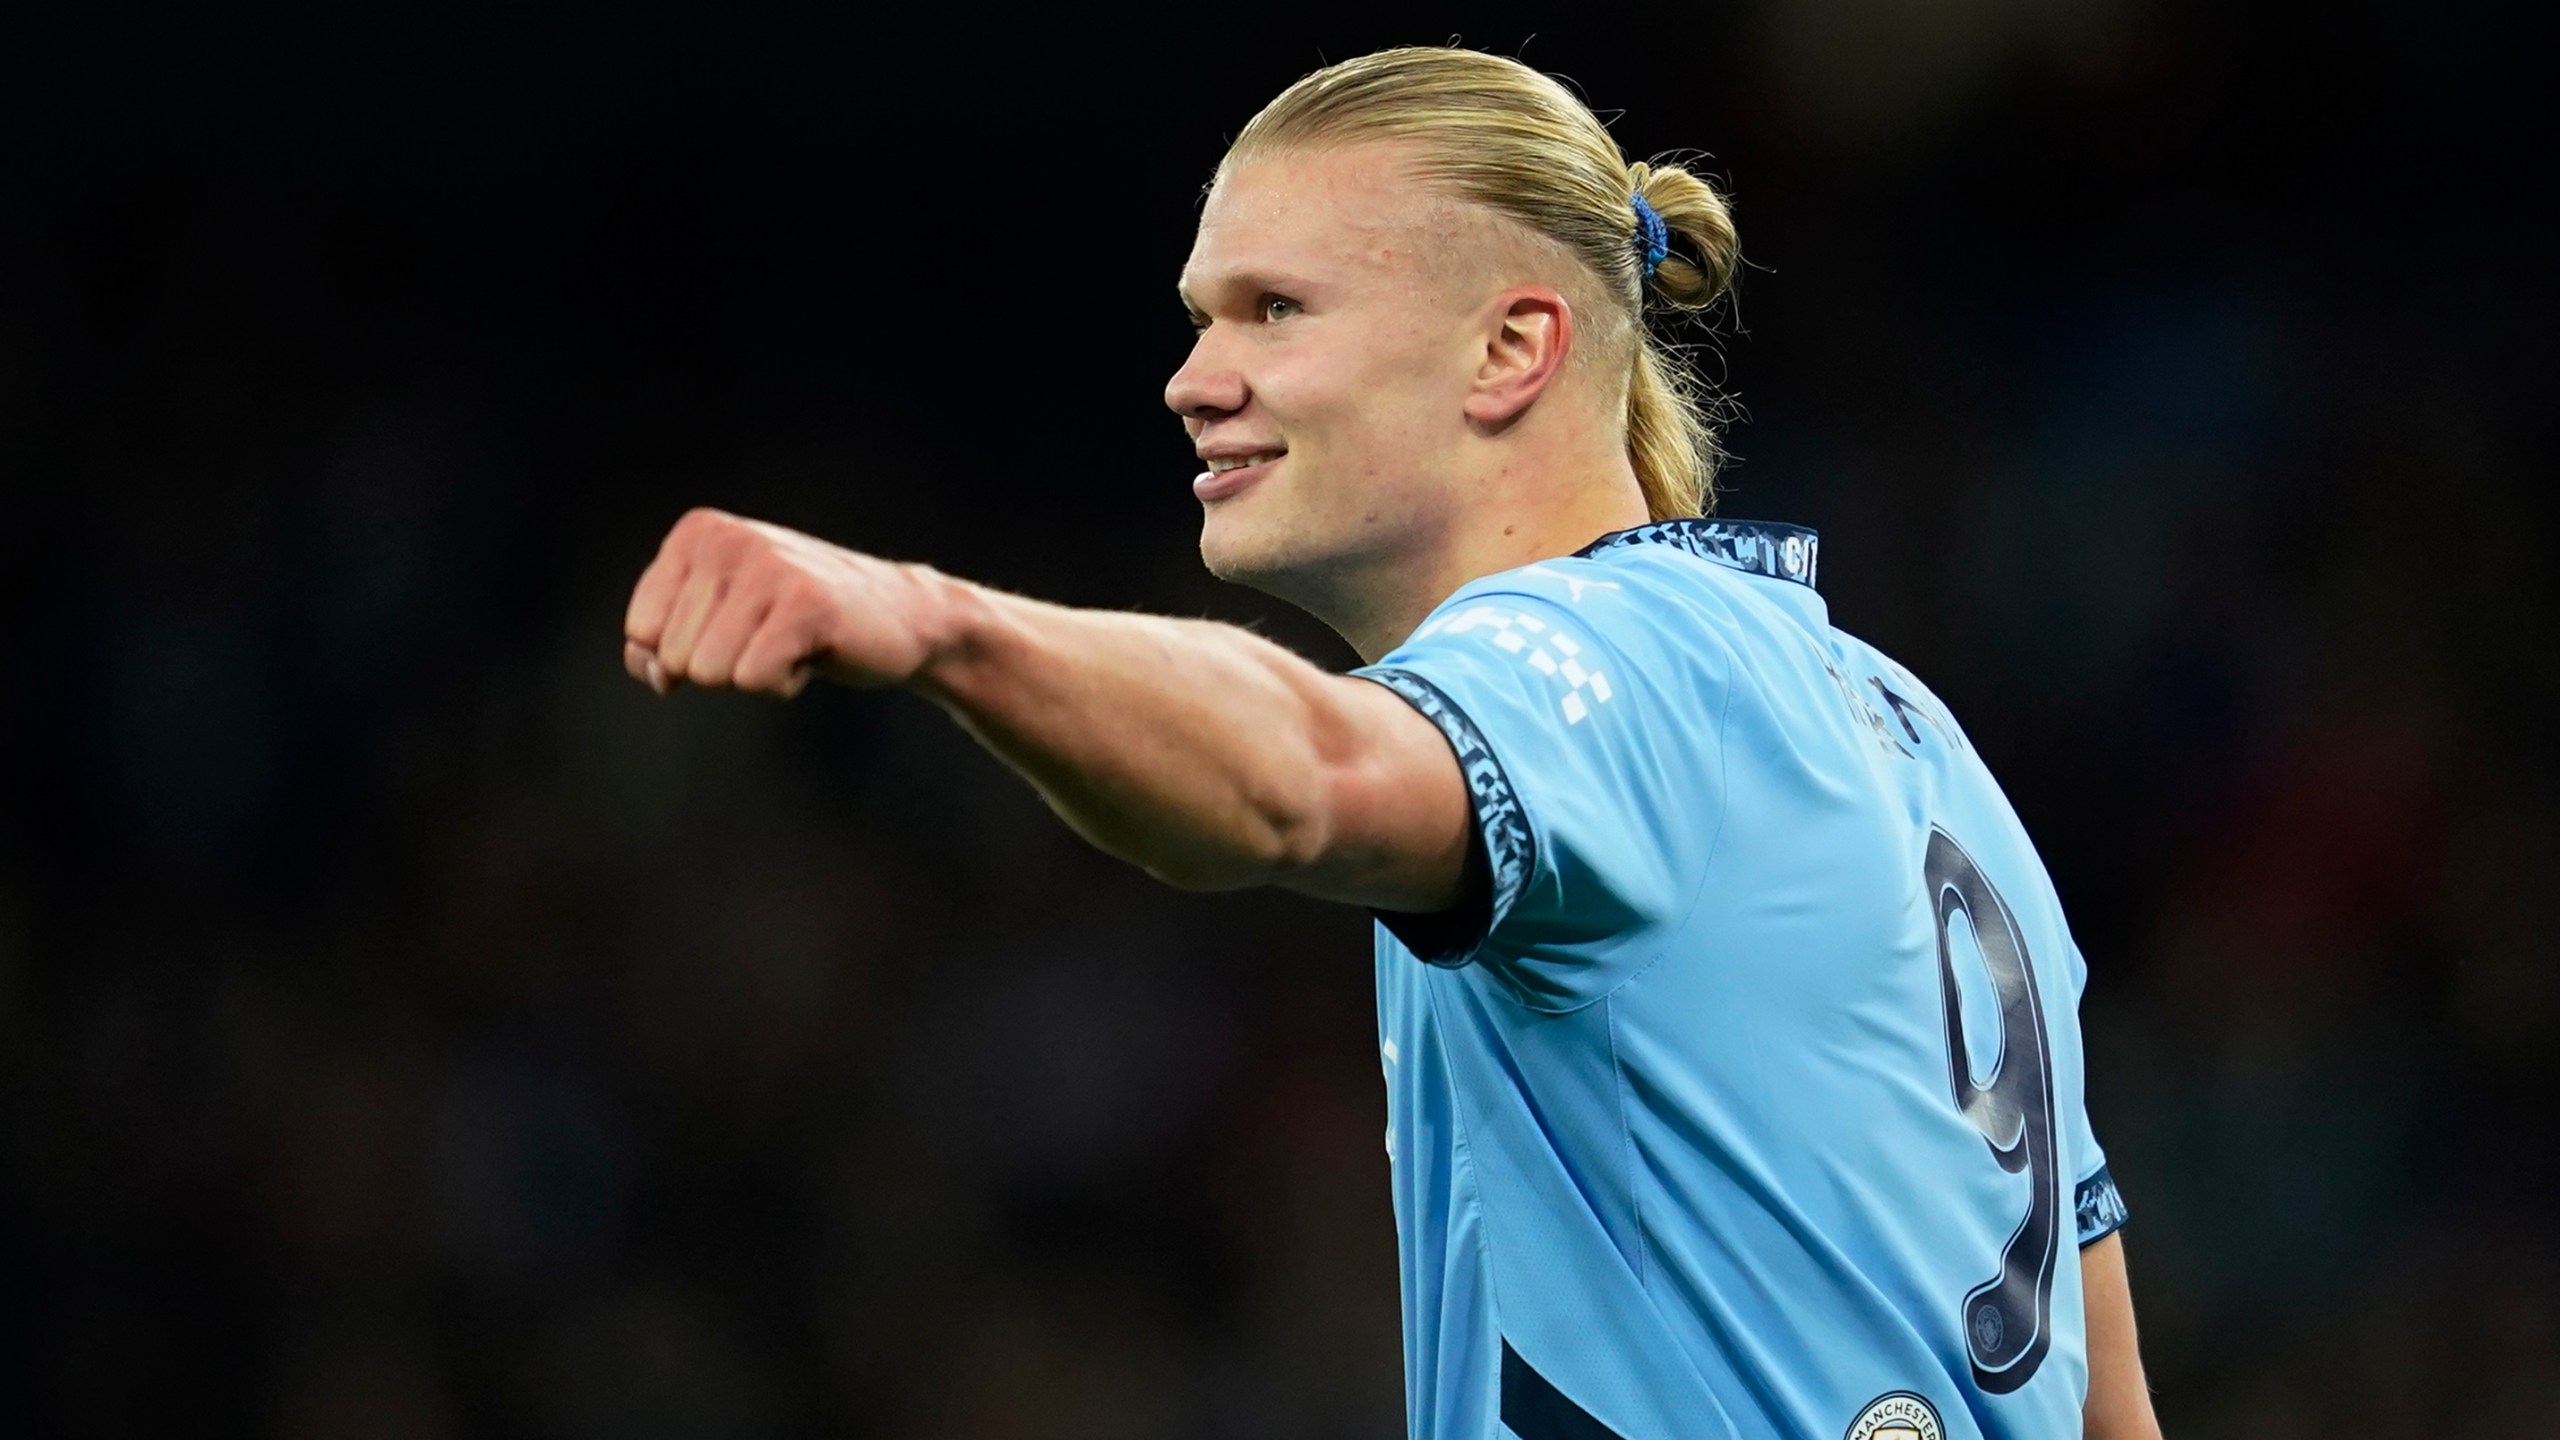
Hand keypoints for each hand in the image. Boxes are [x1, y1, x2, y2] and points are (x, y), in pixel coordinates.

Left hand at [622, 508, 946, 698]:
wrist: (903, 618)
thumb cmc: (800, 622)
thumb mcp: (717, 621)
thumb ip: (659, 645)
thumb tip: (655, 674)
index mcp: (697, 533)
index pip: (640, 631)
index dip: (686, 652)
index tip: (737, 629)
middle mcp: (727, 539)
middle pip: (674, 657)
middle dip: (723, 664)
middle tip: (773, 636)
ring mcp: (768, 566)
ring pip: (709, 673)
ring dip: (753, 676)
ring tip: (792, 643)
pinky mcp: (805, 603)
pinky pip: (753, 679)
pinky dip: (782, 684)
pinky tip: (812, 654)